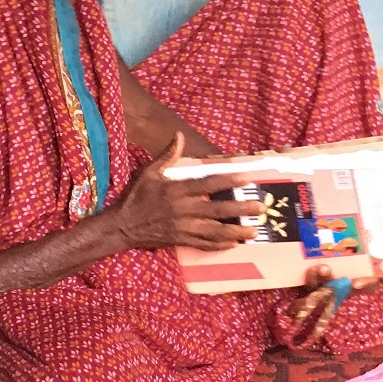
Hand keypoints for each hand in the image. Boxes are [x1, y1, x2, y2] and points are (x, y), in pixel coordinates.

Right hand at [105, 134, 257, 251]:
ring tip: (254, 232)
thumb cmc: (136, 196)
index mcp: (177, 191)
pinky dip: (220, 245)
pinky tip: (234, 244)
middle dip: (241, 210)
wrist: (122, 226)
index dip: (229, 181)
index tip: (247, 179)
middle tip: (261, 209)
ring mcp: (183, 228)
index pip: (208, 185)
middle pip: (217, 210)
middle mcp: (183, 210)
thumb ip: (167, 155)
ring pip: (215, 232)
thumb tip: (178, 135)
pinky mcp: (181, 241)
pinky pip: (204, 245)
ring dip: (236, 232)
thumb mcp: (148, 172)